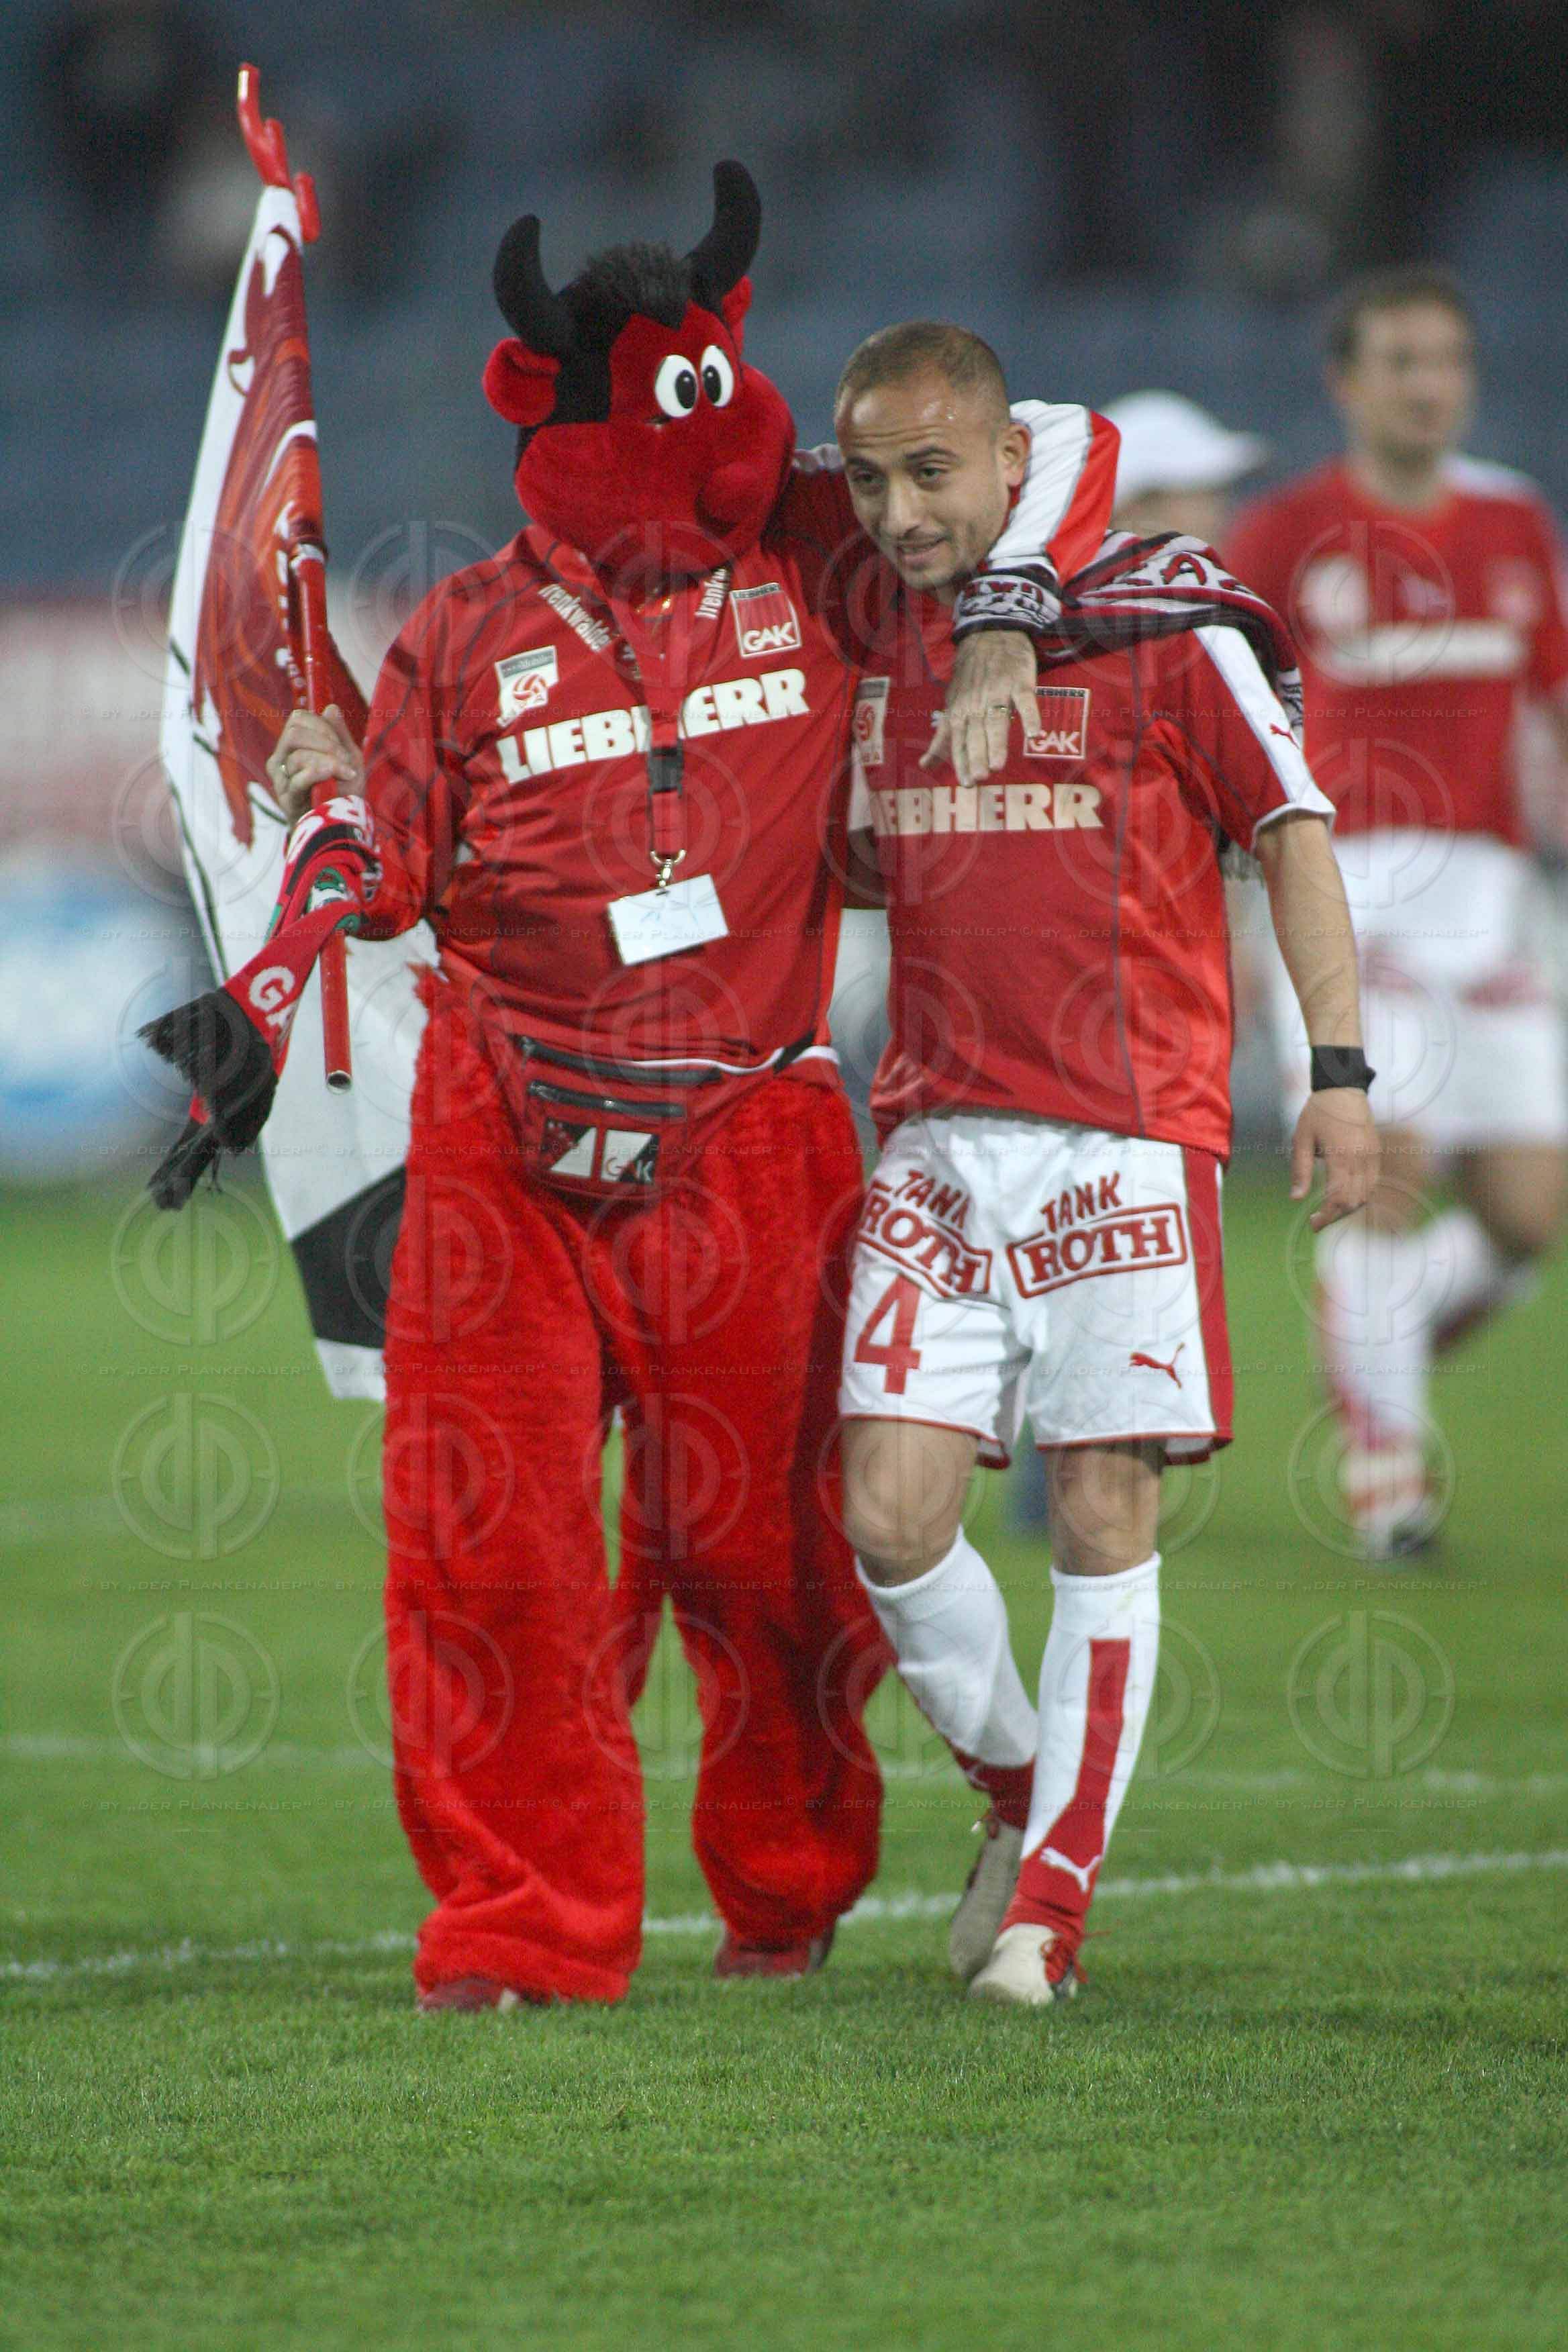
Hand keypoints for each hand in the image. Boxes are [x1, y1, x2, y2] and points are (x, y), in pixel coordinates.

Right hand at [266, 704, 362, 823]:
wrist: (342, 825)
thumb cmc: (343, 792)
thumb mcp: (348, 758)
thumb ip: (339, 734)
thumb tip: (331, 708)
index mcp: (293, 747)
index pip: (298, 720)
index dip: (322, 726)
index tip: (341, 744)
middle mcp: (281, 760)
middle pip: (294, 733)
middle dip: (325, 741)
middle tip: (345, 758)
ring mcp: (281, 780)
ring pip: (298, 756)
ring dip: (329, 761)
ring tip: (347, 773)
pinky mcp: (287, 799)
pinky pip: (298, 778)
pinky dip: (321, 773)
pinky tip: (337, 776)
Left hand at [922, 630, 1037, 788]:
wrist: (990, 634)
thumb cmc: (970, 676)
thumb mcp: (951, 705)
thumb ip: (942, 738)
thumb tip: (925, 766)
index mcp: (960, 711)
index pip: (959, 741)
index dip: (962, 761)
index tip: (966, 783)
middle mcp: (977, 704)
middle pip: (977, 733)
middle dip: (976, 755)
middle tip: (980, 777)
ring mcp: (999, 692)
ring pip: (997, 720)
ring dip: (997, 742)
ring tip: (998, 765)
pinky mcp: (1020, 682)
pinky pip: (1026, 701)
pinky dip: (1030, 716)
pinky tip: (1034, 734)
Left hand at [1289, 1089, 1380, 1229]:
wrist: (1343, 1088)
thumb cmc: (1318, 1112)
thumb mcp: (1302, 1139)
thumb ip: (1300, 1170)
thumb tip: (1296, 1199)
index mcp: (1341, 1156)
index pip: (1338, 1198)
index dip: (1326, 1216)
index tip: (1313, 1224)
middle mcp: (1361, 1158)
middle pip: (1354, 1201)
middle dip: (1336, 1216)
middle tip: (1317, 1221)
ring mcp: (1372, 1156)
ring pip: (1366, 1195)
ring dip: (1349, 1207)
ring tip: (1329, 1210)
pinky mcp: (1376, 1152)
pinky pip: (1373, 1183)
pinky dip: (1361, 1195)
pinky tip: (1345, 1196)